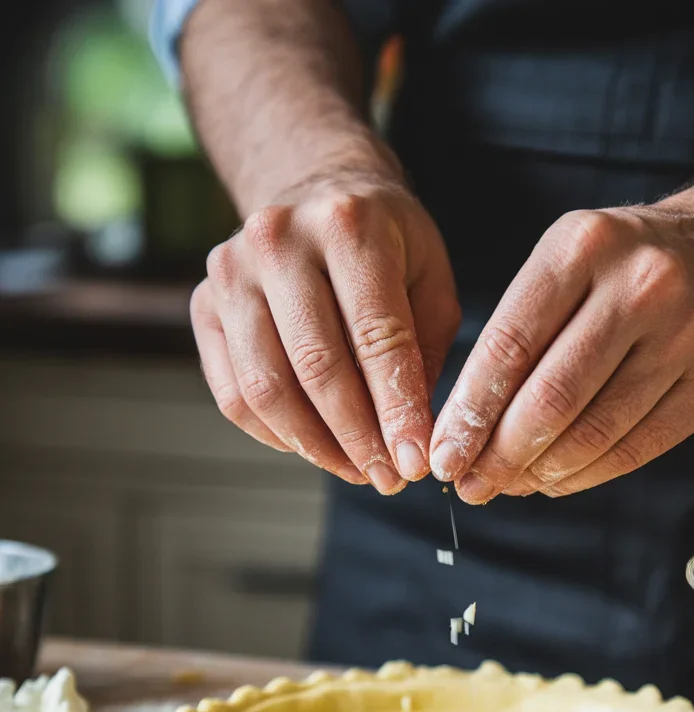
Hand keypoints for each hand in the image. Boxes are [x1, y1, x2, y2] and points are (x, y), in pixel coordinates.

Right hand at [191, 168, 459, 491]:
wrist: (313, 191)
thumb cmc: (385, 244)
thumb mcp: (429, 279)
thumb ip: (424, 352)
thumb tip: (412, 439)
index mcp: (348, 224)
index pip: (376, 338)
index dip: (397, 411)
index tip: (416, 462)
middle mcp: (278, 240)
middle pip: (316, 367)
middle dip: (358, 438)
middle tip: (388, 479)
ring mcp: (231, 271)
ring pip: (267, 389)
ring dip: (315, 447)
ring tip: (355, 470)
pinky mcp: (203, 304)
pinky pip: (233, 394)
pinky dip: (276, 435)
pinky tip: (313, 446)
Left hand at [429, 199, 693, 500]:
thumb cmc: (622, 268)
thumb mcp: (564, 265)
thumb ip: (516, 337)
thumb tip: (465, 434)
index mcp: (585, 247)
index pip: (510, 346)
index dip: (470, 412)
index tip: (443, 454)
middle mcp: (642, 287)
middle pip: (551, 399)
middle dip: (500, 455)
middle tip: (471, 484)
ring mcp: (688, 337)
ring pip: (593, 434)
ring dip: (539, 473)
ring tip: (509, 485)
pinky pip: (634, 450)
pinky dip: (584, 475)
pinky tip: (555, 479)